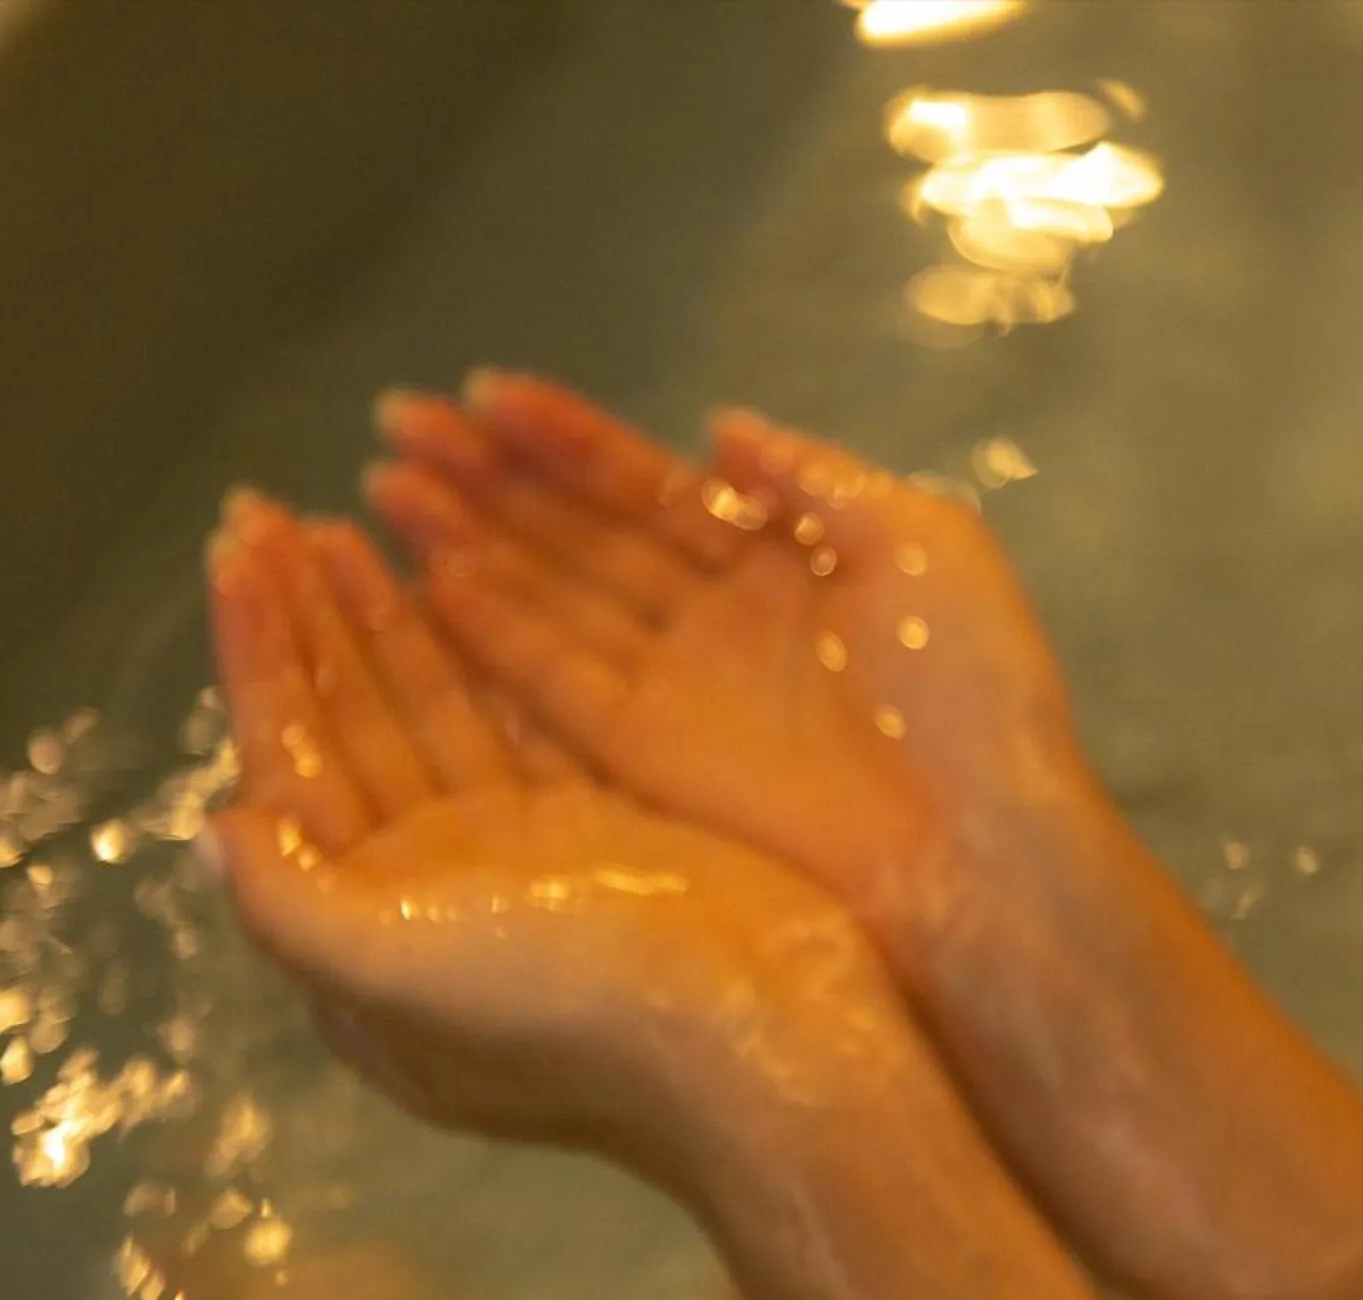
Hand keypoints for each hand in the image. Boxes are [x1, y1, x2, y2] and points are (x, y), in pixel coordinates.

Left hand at [202, 494, 892, 1193]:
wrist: (762, 1043)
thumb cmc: (571, 1010)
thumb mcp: (395, 973)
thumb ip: (289, 903)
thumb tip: (214, 829)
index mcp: (371, 934)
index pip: (295, 770)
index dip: (260, 659)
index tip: (234, 553)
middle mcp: (434, 895)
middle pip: (354, 731)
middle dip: (310, 621)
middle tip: (268, 509)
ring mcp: (524, 862)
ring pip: (435, 713)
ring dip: (386, 619)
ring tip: (347, 519)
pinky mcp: (606, 832)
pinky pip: (522, 718)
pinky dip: (487, 647)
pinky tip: (456, 572)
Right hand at [364, 376, 1099, 923]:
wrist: (980, 844)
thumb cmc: (971, 690)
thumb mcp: (920, 544)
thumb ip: (814, 480)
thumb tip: (719, 426)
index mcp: (777, 564)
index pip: (648, 486)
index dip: (569, 439)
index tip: (486, 392)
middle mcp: (709, 623)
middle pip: (579, 536)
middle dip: (489, 480)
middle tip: (395, 424)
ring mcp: (673, 695)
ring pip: (550, 602)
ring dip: (467, 542)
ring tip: (382, 483)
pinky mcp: (648, 764)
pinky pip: (555, 687)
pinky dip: (494, 636)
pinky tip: (429, 580)